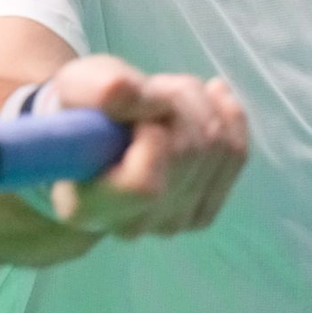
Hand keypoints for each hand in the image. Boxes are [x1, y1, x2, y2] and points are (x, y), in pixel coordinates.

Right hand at [46, 55, 247, 238]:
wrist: (93, 136)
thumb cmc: (78, 112)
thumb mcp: (76, 86)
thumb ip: (101, 89)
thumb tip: (142, 97)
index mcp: (88, 205)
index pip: (144, 186)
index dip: (152, 136)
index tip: (137, 111)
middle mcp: (131, 226)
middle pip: (187, 155)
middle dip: (177, 102)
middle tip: (151, 89)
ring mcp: (170, 224)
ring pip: (217, 148)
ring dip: (199, 103)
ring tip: (169, 94)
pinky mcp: (200, 212)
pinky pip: (235, 155)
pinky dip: (228, 116)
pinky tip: (210, 97)